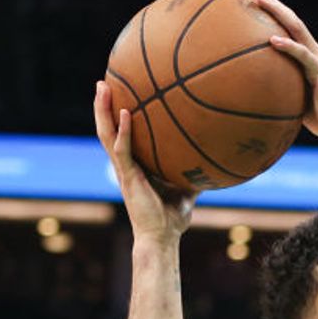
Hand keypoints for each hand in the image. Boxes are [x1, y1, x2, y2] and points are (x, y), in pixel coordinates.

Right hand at [93, 81, 195, 242]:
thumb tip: (214, 159)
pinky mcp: (128, 177)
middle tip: (103, 81)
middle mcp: (125, 164)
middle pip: (108, 129)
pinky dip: (123, 131)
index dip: (117, 115)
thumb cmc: (172, 216)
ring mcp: (124, 170)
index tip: (120, 92)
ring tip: (103, 86)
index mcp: (135, 164)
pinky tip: (126, 112)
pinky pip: (122, 149)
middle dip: (103, 105)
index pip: (122, 134)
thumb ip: (194, 171)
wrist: (162, 236)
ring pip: (107, 134)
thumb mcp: (187, 187)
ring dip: (103, 110)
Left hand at [245, 0, 317, 143]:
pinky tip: (272, 39)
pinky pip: (302, 56)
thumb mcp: (294, 98)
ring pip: (296, 28)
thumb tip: (254, 91)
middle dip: (270, 2)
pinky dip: (288, 46)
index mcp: (307, 55)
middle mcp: (313, 51)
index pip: (288, 26)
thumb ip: (280, 88)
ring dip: (277, 12)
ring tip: (258, 0)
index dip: (272, 11)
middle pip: (290, 19)